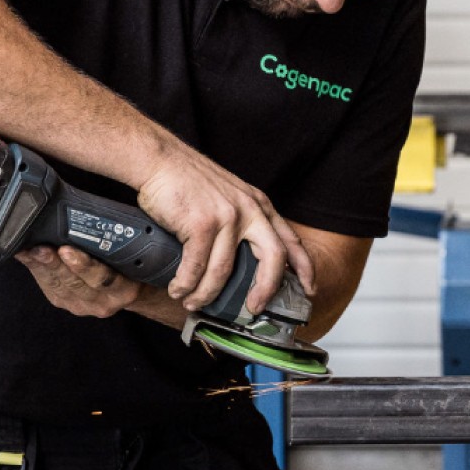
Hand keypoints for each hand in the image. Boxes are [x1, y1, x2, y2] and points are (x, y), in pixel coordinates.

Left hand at [19, 245, 136, 317]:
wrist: (128, 290)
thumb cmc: (130, 267)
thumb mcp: (130, 256)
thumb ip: (115, 243)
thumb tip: (88, 219)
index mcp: (125, 289)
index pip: (103, 277)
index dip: (83, 265)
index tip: (66, 250)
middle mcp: (103, 302)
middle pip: (74, 283)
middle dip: (54, 264)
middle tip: (41, 248)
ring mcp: (82, 305)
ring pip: (58, 286)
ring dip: (41, 266)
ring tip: (29, 251)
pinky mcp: (64, 303)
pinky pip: (48, 287)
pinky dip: (35, 269)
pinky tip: (26, 256)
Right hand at [134, 150, 312, 315]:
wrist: (160, 160)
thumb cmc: (188, 180)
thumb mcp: (229, 196)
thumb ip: (242, 221)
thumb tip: (242, 262)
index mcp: (259, 205)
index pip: (291, 240)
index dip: (304, 268)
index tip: (309, 288)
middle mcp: (249, 210)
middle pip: (272, 258)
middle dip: (266, 289)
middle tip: (254, 309)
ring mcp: (227, 217)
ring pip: (224, 271)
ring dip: (207, 293)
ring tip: (192, 302)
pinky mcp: (201, 224)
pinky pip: (196, 267)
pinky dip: (185, 284)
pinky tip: (177, 289)